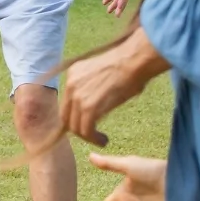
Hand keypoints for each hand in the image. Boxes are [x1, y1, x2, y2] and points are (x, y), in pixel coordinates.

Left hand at [61, 29, 163, 144]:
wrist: (133, 60)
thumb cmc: (127, 65)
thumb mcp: (101, 74)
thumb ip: (91, 88)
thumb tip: (95, 104)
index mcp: (72, 74)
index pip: (66, 102)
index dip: (73, 116)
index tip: (84, 124)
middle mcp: (70, 84)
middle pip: (66, 116)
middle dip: (78, 129)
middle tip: (92, 135)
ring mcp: (77, 96)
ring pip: (75, 126)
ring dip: (88, 136)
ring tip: (101, 140)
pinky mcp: (88, 107)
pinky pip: (86, 129)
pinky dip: (94, 138)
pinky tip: (104, 140)